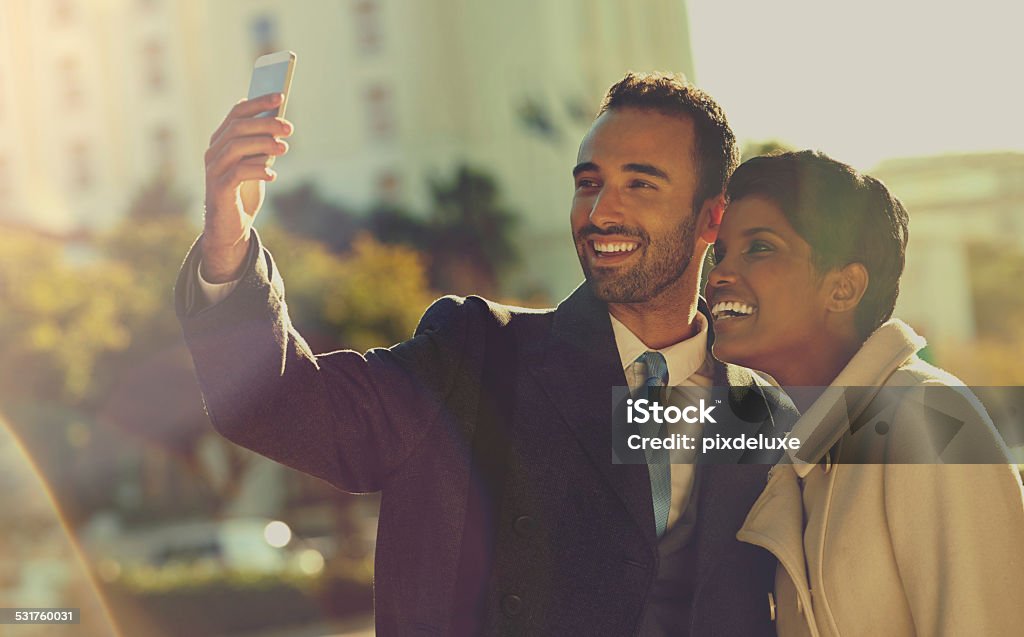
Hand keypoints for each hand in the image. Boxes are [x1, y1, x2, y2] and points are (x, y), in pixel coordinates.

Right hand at [201, 93, 292, 281]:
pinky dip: (257, 171)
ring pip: (236, 147)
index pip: (237, 113)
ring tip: (284, 149)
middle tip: (289, 128)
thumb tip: (280, 124)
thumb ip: (262, 145)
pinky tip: (272, 175)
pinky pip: (237, 173)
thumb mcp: (256, 164)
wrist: (231, 227)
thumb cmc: (244, 192)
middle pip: (238, 128)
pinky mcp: (218, 189)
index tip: (280, 96)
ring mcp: (213, 170)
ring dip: (263, 145)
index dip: (258, 103)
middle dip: (265, 124)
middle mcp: (214, 152)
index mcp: (221, 141)